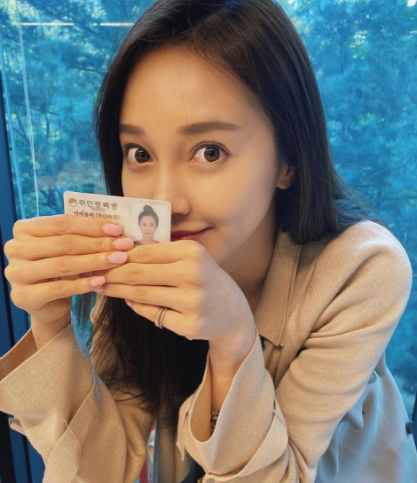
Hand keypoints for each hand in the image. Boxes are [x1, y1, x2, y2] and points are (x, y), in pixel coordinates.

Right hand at [3, 214, 133, 328]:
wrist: (47, 303)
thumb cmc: (60, 267)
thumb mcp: (66, 247)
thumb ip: (81, 235)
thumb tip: (115, 228)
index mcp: (24, 229)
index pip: (62, 223)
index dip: (91, 225)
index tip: (117, 229)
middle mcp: (15, 248)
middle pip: (64, 244)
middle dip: (98, 244)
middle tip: (123, 246)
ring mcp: (16, 273)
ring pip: (63, 264)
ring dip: (94, 262)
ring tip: (118, 260)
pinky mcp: (23, 296)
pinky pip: (58, 288)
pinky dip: (83, 284)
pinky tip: (101, 281)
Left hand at [95, 241, 255, 342]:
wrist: (233, 313)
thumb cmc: (206, 280)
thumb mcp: (191, 259)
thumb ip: (162, 255)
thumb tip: (121, 252)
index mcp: (192, 252)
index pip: (144, 252)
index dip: (118, 255)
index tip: (100, 257)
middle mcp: (193, 274)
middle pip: (139, 273)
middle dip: (111, 274)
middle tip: (93, 274)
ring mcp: (192, 301)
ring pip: (142, 294)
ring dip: (118, 291)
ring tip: (103, 287)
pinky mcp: (190, 324)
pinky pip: (153, 314)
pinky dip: (138, 308)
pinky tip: (129, 302)